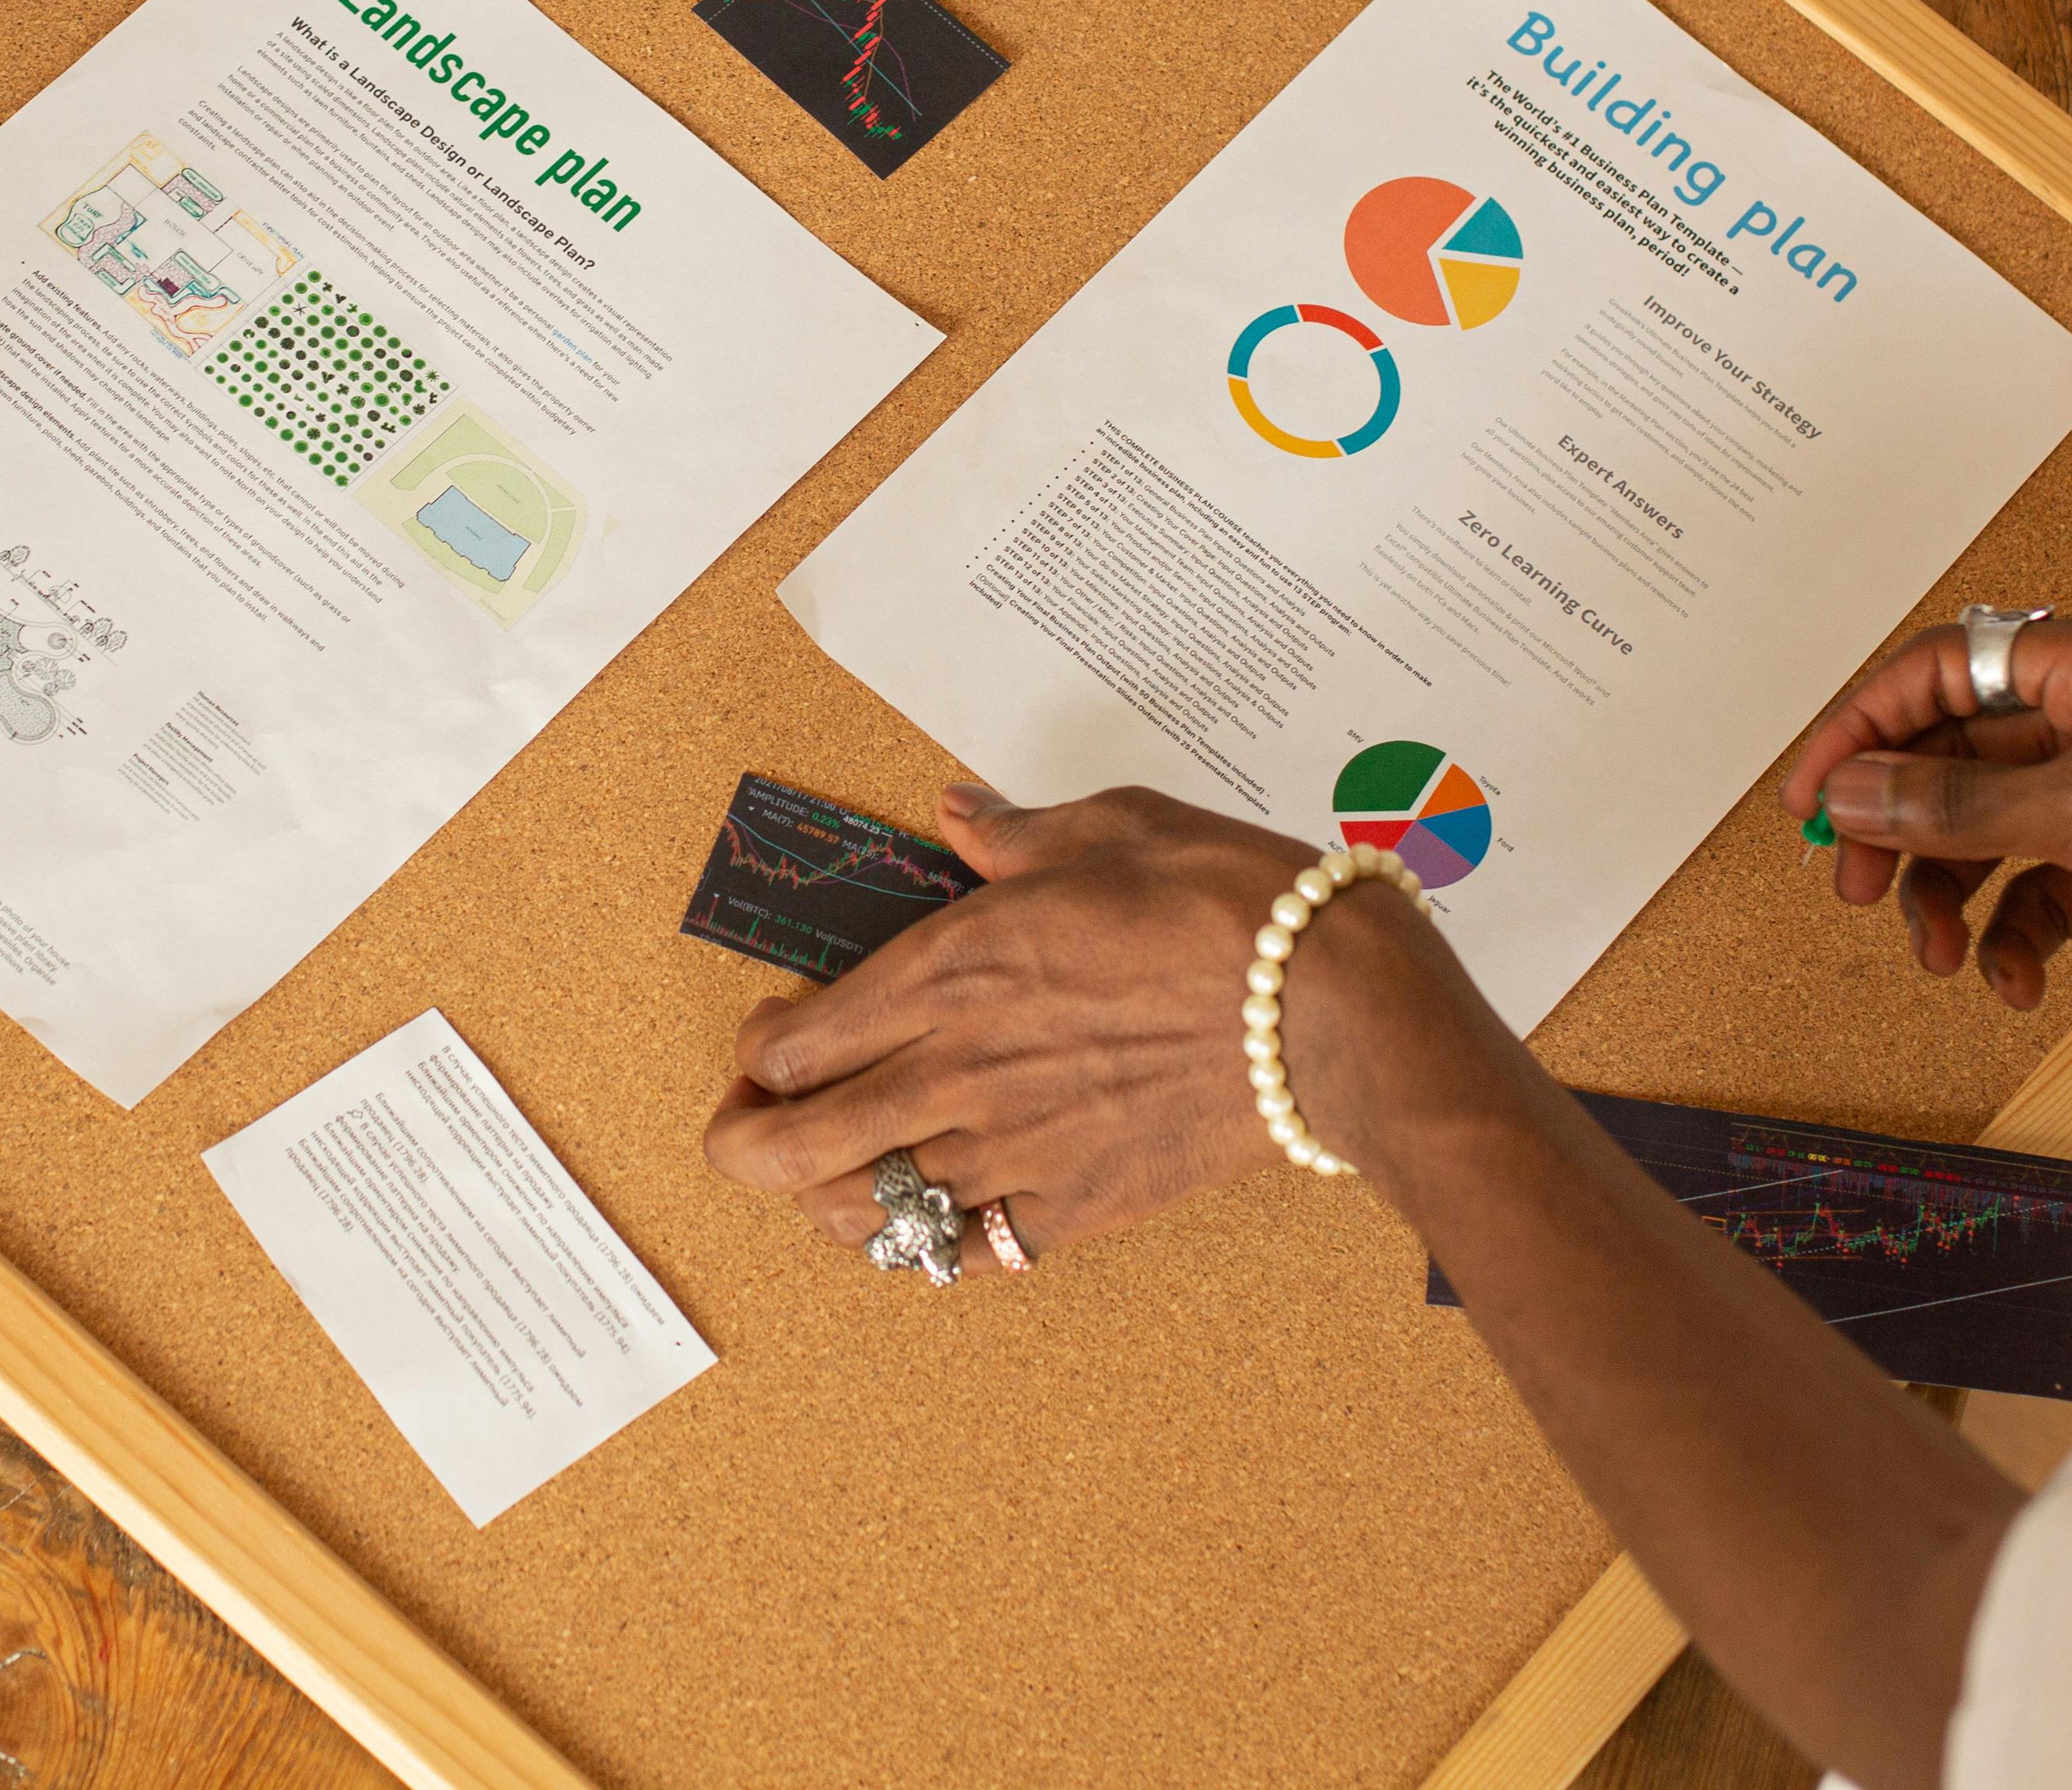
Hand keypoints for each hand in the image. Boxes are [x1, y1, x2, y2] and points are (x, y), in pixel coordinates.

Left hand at [704, 782, 1381, 1261]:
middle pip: (795, 1147)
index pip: (793, 1046)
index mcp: (951, 969)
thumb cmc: (1223, 904)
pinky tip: (919, 1228)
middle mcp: (960, 1071)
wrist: (1329, 1009)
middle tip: (743, 1130)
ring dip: (821, 1202)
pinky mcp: (1076, 1209)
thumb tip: (960, 815)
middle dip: (742, 1145)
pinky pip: (966, 1256)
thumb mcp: (1108, 827)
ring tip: (819, 1181)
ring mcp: (1014, 1151)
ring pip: (866, 1213)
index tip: (764, 1040)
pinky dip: (924, 1251)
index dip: (756, 1054)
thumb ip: (1012, 834)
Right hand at [1781, 616, 2071, 1079]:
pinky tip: (2016, 984)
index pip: (1943, 666)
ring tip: (1938, 958)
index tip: (1811, 796)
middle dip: (1901, 825)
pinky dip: (2016, 937)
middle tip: (1852, 887)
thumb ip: (1952, 801)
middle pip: (1958, 753)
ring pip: (1991, 829)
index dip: (1864, 725)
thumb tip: (1847, 793)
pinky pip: (2040, 890)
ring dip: (1950, 894)